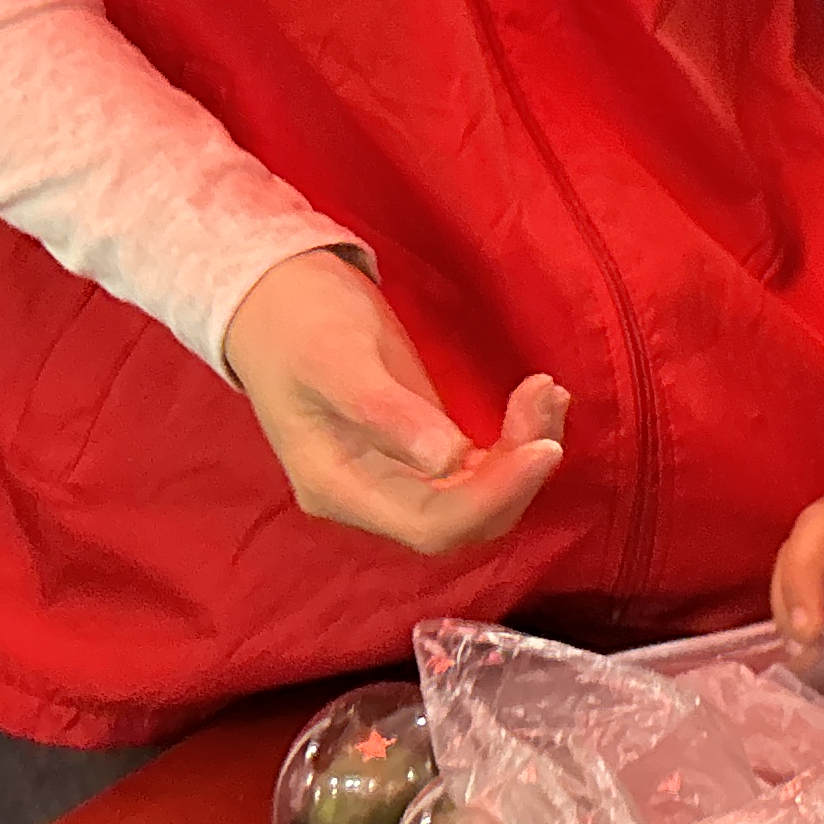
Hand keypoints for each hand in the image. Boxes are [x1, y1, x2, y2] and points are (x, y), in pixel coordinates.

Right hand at [220, 248, 566, 556]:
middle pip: (462, 518)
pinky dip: (513, 441)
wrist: (276, 299)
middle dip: (516, 470)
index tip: (544, 447)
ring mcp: (394, 476)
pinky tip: (536, 400)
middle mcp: (370, 496)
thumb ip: (386, 413)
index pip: (431, 524)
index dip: (494, 497)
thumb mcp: (337, 361)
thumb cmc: (298, 324)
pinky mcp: (417, 451)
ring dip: (522, 452)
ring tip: (547, 391)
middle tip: (545, 396)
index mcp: (339, 488)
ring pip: (477, 494)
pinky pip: (476, 468)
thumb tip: (449, 458)